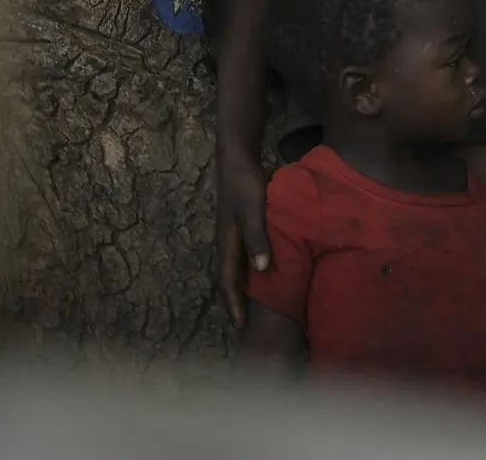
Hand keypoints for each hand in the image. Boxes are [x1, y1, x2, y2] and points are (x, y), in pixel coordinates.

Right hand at [216, 151, 269, 329]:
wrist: (235, 160)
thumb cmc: (245, 184)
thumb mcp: (254, 210)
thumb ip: (257, 238)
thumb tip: (262, 270)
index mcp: (226, 243)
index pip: (226, 281)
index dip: (233, 304)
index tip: (239, 326)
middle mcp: (223, 243)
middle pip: (224, 279)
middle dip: (231, 302)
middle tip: (242, 323)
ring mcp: (227, 235)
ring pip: (229, 269)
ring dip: (235, 288)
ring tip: (247, 305)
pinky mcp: (234, 227)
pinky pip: (235, 258)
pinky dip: (241, 272)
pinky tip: (254, 273)